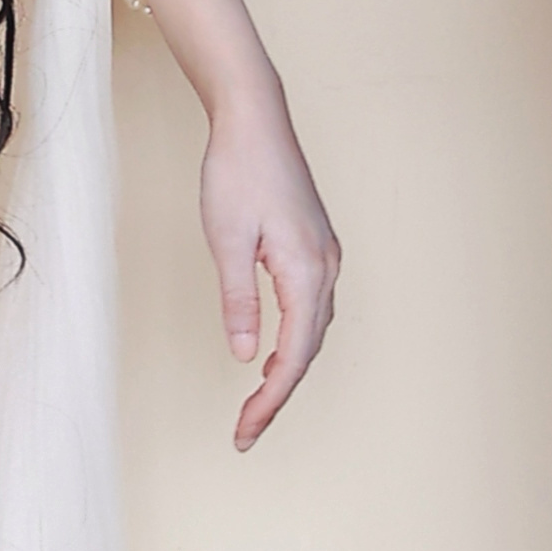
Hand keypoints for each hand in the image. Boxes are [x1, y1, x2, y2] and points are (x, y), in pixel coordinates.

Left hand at [200, 83, 340, 449]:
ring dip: (287, 370)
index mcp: (306, 271)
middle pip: (308, 351)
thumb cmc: (236, 170)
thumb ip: (237, 301)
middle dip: (277, 396)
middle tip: (244, 431)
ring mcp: (324, 256)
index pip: (291, 357)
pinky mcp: (315, 246)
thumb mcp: (225, 239)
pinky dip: (294, 339)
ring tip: (256, 403)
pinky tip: (271, 350)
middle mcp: (325, 267)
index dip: (269, 402)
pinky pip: (312, 308)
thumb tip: (242, 356)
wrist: (255, 117)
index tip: (243, 433)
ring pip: (313, 331)